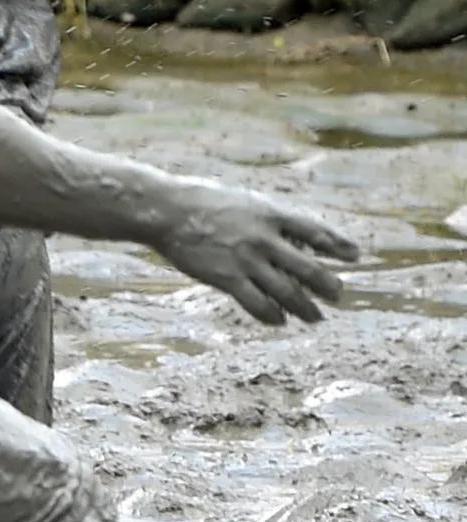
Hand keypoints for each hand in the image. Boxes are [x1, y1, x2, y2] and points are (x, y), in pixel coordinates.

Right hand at [154, 181, 359, 324]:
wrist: (166, 210)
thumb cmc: (203, 201)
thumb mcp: (245, 201)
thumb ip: (269, 219)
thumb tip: (294, 236)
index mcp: (271, 214)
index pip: (316, 232)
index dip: (338, 245)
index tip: (354, 256)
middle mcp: (265, 239)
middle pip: (308, 269)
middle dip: (327, 285)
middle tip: (337, 295)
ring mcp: (246, 260)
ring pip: (287, 292)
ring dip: (305, 307)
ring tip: (315, 317)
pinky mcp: (226, 278)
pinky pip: (257, 303)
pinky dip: (271, 315)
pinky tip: (278, 320)